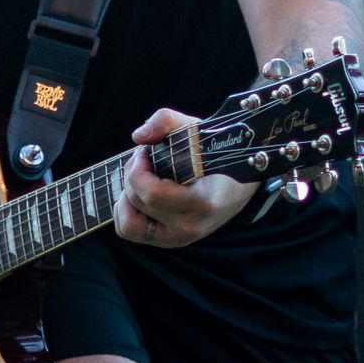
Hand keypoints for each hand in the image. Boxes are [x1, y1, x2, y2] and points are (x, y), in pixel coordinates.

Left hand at [114, 108, 258, 249]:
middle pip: (138, 201)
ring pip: (128, 224)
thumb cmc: (212, 155)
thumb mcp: (194, 129)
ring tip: (141, 181)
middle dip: (132, 175)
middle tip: (145, 160)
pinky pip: (129, 231)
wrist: (237, 184)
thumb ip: (166, 120)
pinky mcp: (168, 241)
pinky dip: (126, 212)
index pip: (153, 194)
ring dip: (126, 198)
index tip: (146, 153)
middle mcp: (190, 226)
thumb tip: (138, 136)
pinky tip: (139, 195)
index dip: (138, 169)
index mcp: (202, 202)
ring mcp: (178, 238)